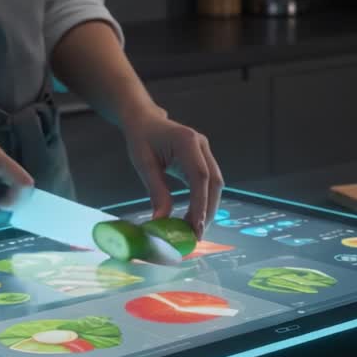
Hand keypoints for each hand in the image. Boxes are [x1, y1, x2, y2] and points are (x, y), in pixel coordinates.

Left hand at [123, 110, 223, 236]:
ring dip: (208, 208)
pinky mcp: (204, 159)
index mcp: (187, 141)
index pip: (200, 176)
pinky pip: (209, 183)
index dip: (201, 203)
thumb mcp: (144, 164)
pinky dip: (204, 201)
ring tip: (194, 230)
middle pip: (214, 182)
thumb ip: (156, 191)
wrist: (145, 120)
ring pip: (215, 184)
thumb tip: (161, 221)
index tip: (195, 227)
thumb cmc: (142, 139)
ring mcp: (205, 151)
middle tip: (196, 235)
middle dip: (208, 211)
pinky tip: (194, 217)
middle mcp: (202, 145)